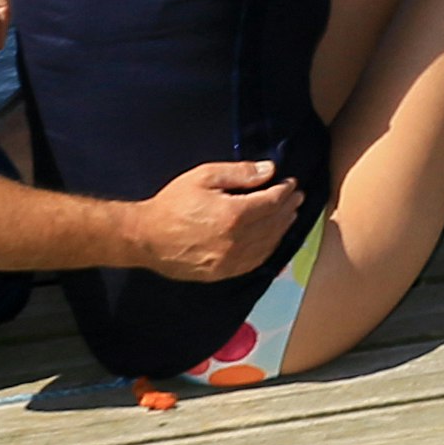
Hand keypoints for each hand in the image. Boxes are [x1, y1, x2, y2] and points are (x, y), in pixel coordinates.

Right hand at [135, 159, 302, 283]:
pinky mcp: (222, 274)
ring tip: (289, 215)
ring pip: (268, 244)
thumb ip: (240, 173)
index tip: (291, 183)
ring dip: (283, 228)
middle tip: (297, 197)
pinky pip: (254, 262)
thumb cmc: (173, 203)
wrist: (146, 238)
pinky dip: (269, 248)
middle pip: (274, 223)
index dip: (285, 191)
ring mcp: (230, 261)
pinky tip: (272, 239)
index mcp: (234, 215)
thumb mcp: (205, 176)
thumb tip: (270, 170)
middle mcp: (236, 241)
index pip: (271, 202)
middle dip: (288, 208)